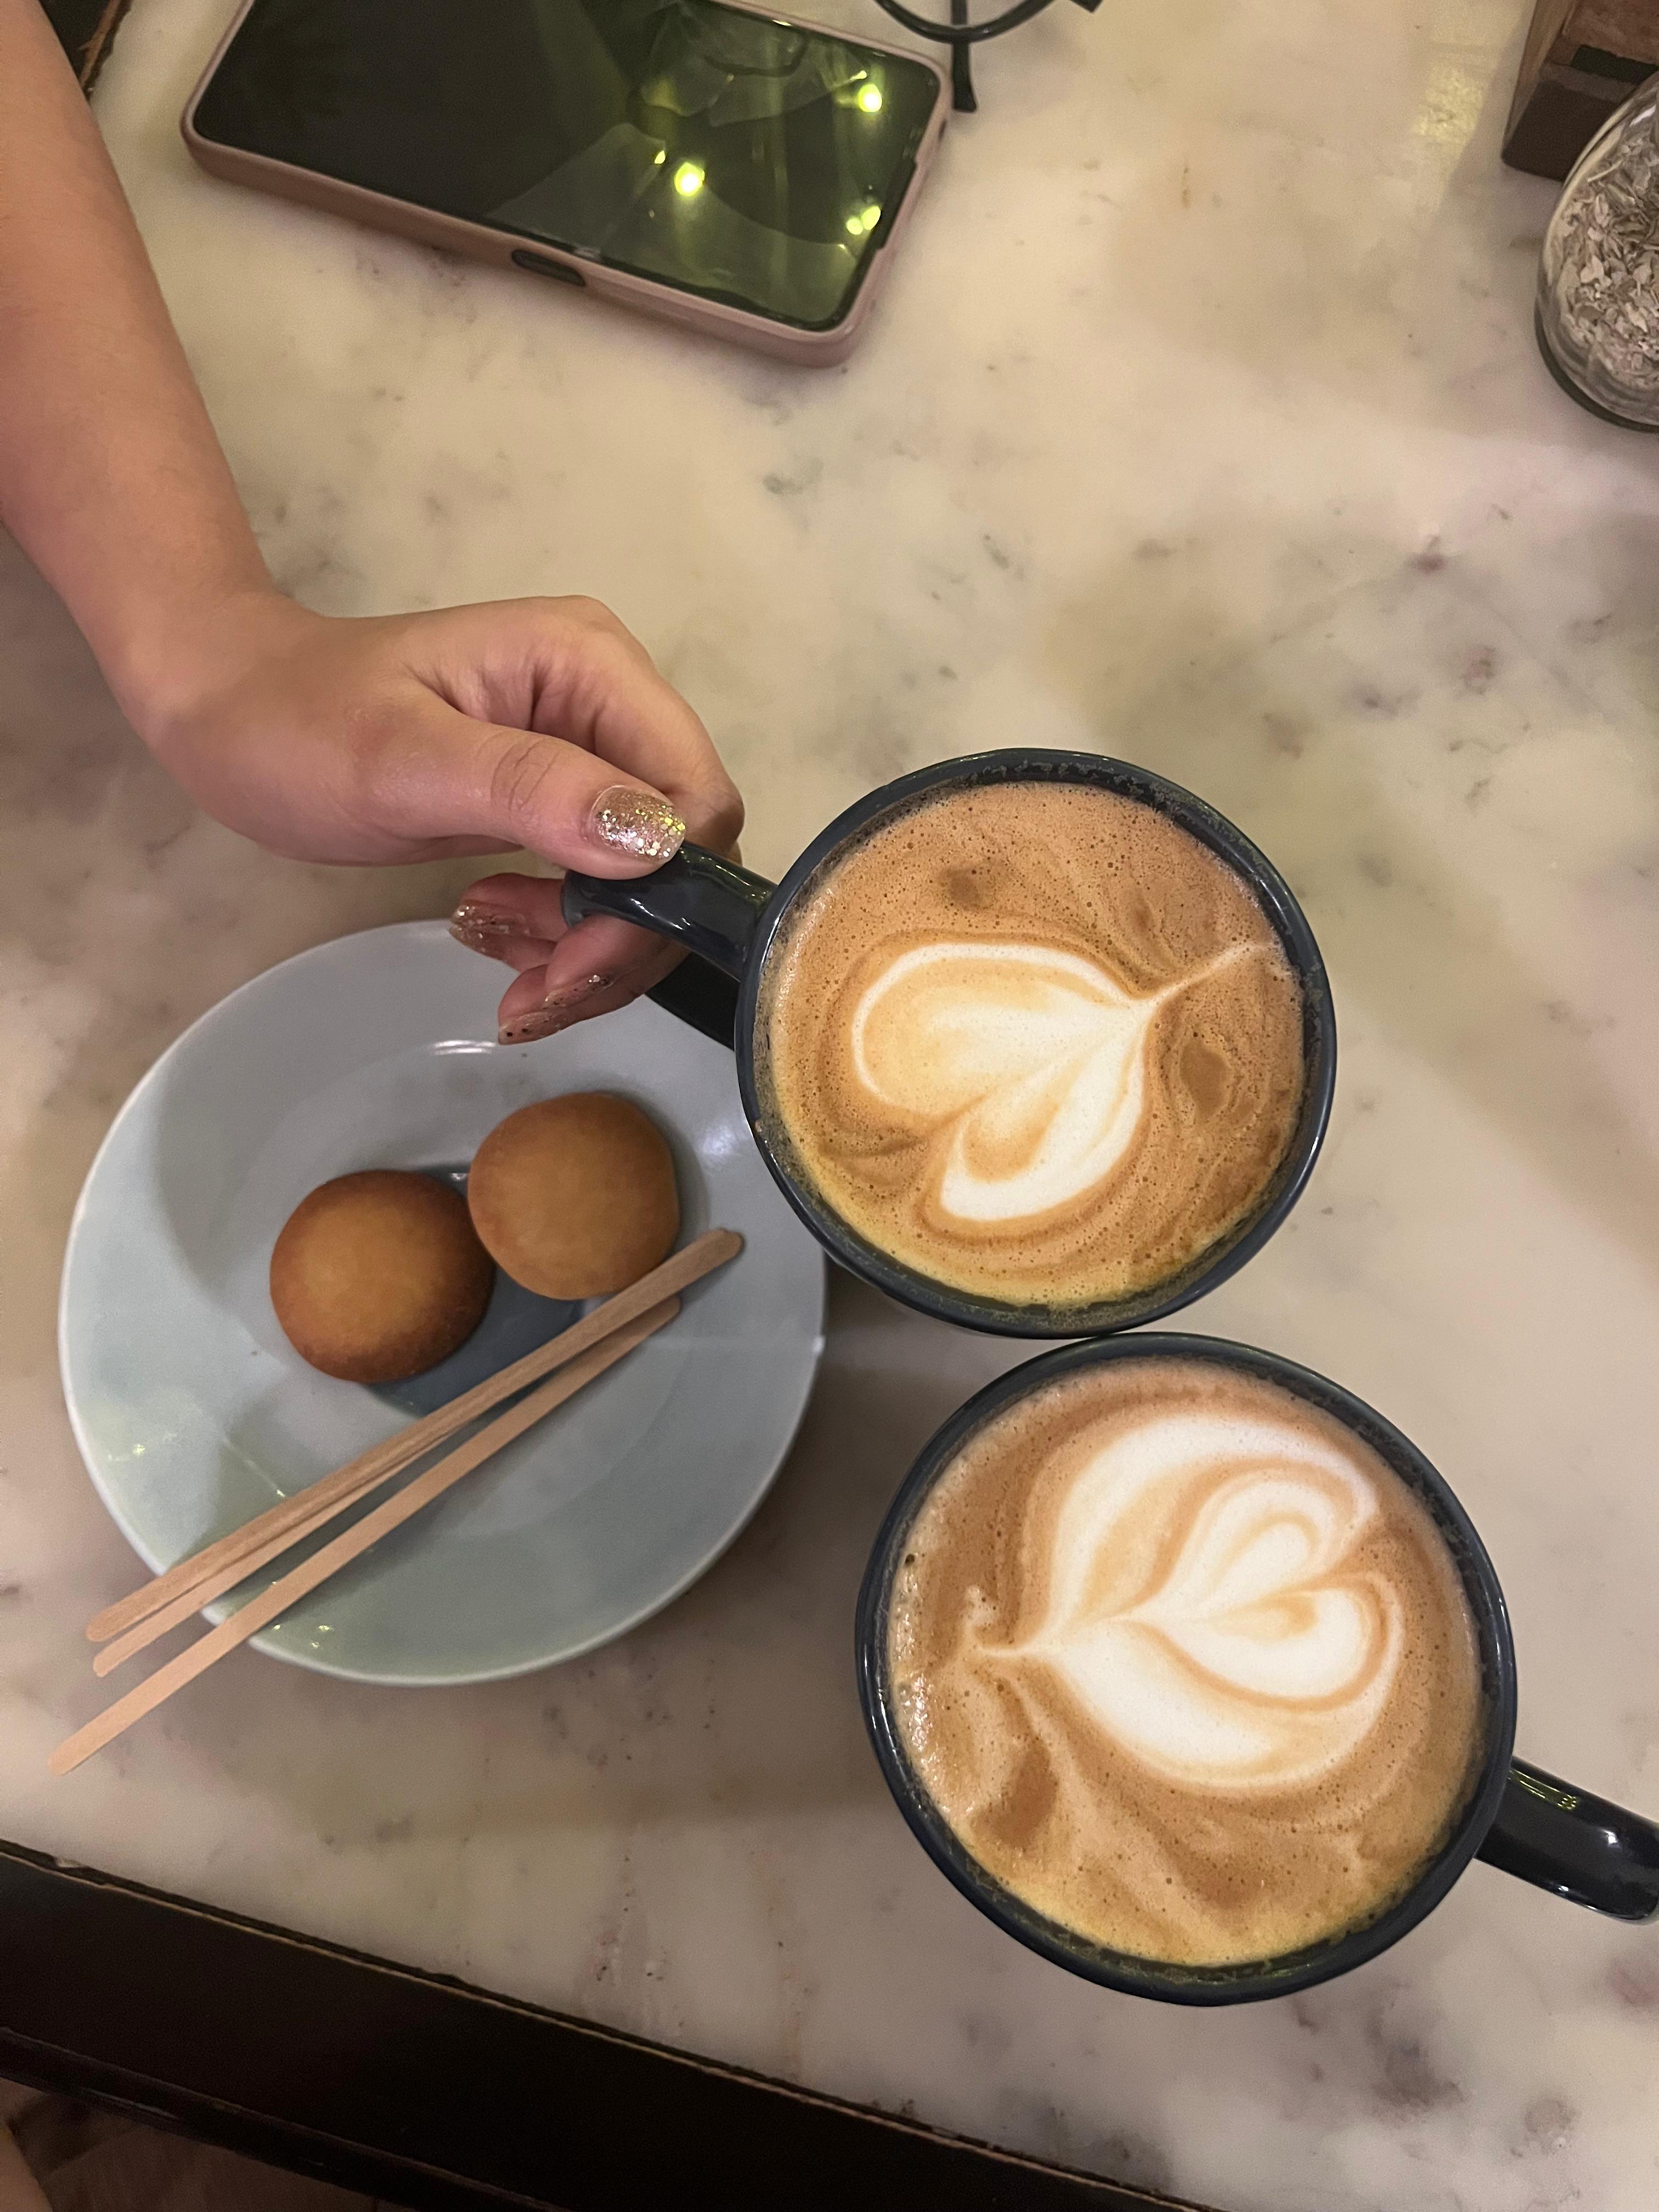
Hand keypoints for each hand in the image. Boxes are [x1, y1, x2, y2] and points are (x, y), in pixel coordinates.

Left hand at [141, 589, 742, 1040]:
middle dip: (620, 940)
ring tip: (505, 975)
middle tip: (532, 996)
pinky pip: (603, 885)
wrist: (227, 711)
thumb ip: (533, 791)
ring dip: (590, 949)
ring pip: (649, 881)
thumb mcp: (404, 760)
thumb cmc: (296, 723)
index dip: (660, 897)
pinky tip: (495, 935)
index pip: (694, 798)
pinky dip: (563, 934)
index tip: (574, 963)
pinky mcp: (560, 800)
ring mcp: (588, 752)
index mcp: (591, 665)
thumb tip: (657, 842)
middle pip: (684, 850)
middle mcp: (611, 701)